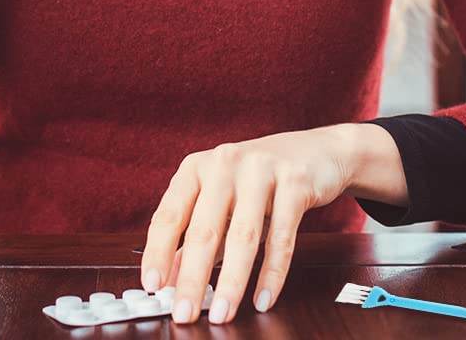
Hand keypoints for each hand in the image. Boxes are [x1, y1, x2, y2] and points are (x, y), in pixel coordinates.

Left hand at [139, 126, 354, 324]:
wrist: (313, 151)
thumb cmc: (258, 178)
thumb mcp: (221, 199)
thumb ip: (195, 235)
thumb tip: (170, 278)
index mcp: (196, 168)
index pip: (169, 214)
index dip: (158, 251)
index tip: (151, 286)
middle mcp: (224, 164)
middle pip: (204, 229)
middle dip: (192, 278)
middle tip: (184, 315)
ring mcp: (260, 170)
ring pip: (243, 235)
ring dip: (231, 282)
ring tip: (222, 313)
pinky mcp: (294, 182)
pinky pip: (282, 236)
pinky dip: (272, 273)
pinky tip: (264, 299)